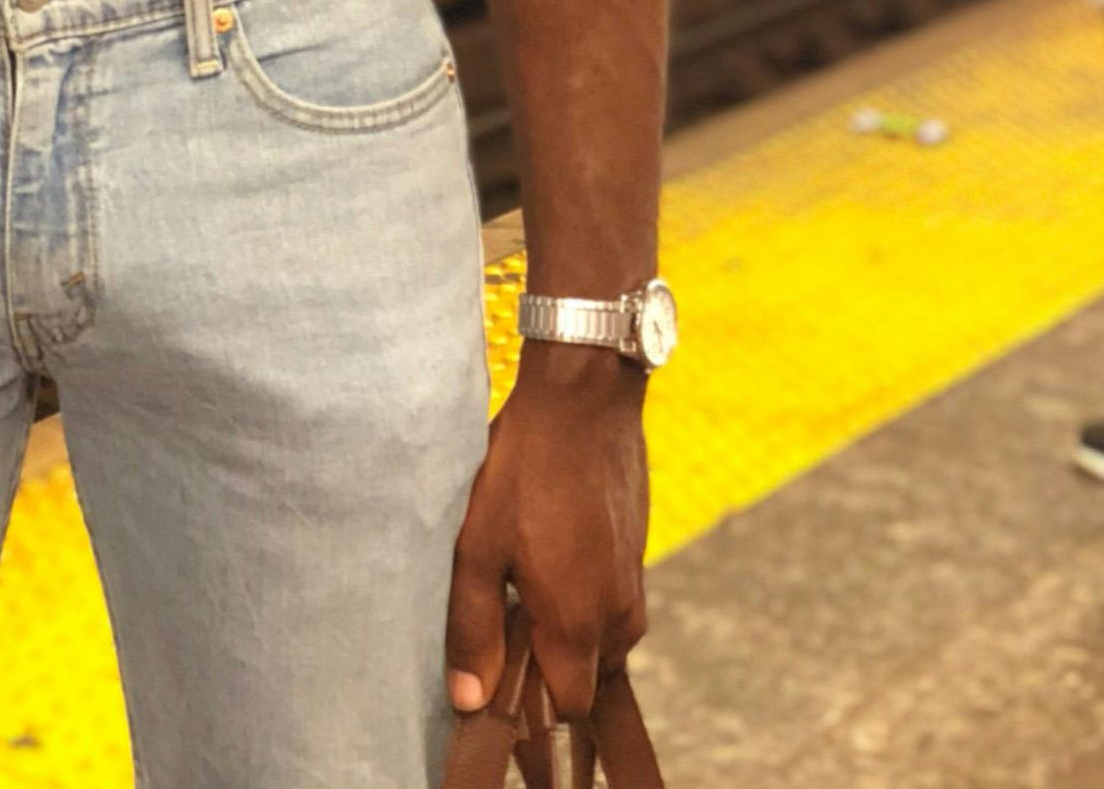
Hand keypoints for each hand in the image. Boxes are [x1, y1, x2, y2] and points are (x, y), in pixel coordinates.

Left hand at [445, 345, 648, 724]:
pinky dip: (580, 597)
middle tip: (503, 611)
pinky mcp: (636, 555)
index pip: (568, 706)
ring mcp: (633, 583)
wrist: (584, 397)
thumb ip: (472, 627)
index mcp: (579, 623)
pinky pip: (609, 603)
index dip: (531, 700)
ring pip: (599, 640)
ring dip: (563, 627)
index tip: (497, 665)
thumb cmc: (525, 467)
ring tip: (520, 575)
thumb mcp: (478, 543)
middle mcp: (618, 615)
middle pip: (585, 677)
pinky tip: (545, 550)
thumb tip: (468, 698)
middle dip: (546, 663)